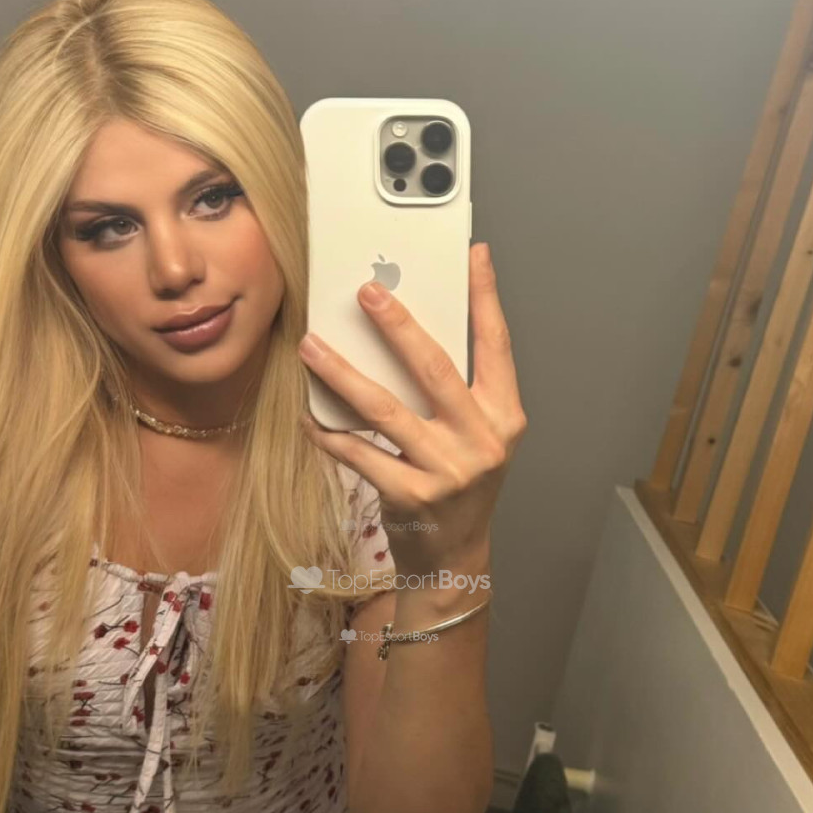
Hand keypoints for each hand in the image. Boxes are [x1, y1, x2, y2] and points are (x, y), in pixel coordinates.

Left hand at [297, 242, 526, 582]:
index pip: (497, 347)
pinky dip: (329, 432)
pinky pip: (359, 453)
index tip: (473, 255)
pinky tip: (308, 413)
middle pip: (436, 369)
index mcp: (504, 418)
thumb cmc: (459, 487)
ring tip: (311, 347)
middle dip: (399, 326)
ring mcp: (447, 472)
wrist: (453, 557)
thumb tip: (408, 332)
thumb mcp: (475, 437)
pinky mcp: (411, 496)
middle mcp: (482, 442)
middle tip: (366, 292)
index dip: (486, 298)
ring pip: (387, 410)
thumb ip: (455, 392)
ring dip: (343, 374)